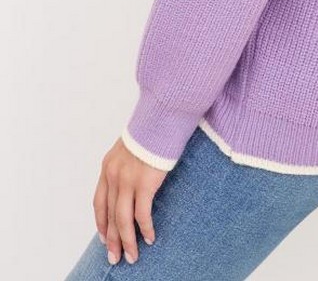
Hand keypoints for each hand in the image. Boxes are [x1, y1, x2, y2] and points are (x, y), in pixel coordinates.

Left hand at [93, 137, 167, 264]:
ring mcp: (128, 180)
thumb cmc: (152, 129)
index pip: (99, 202)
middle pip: (110, 215)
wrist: (162, 115)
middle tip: (115, 257)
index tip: (103, 237)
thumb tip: (132, 180)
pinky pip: (142, 214)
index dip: (101, 222)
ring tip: (132, 256)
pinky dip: (145, 229)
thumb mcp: (130, 146)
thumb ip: (126, 165)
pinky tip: (150, 238)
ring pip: (123, 220)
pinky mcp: (145, 183)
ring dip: (127, 241)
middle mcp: (113, 175)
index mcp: (107, 167)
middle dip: (112, 239)